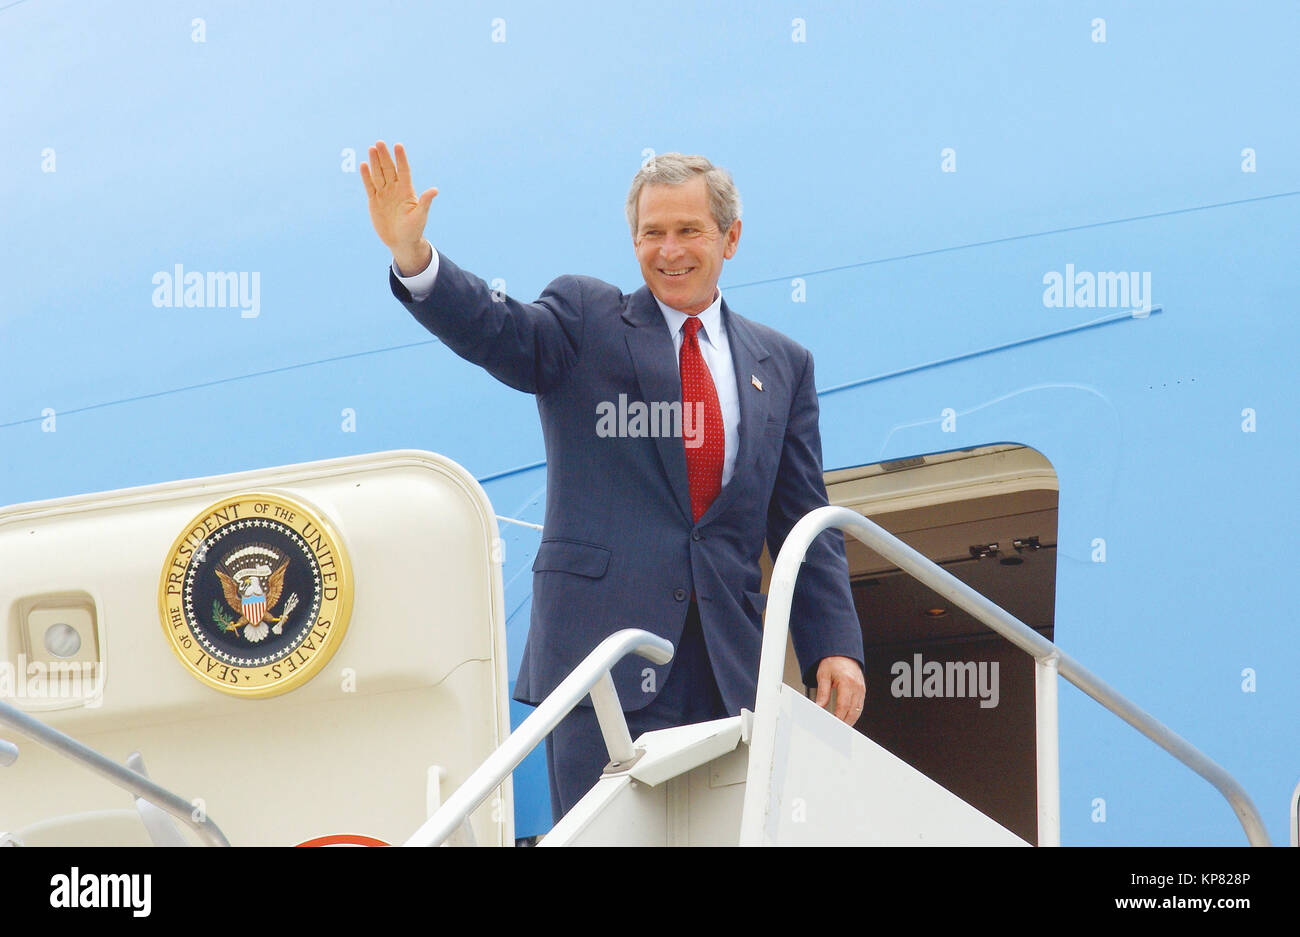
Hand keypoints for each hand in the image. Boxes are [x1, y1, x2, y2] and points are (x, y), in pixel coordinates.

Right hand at [360, 140, 437, 274]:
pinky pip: (370, 186)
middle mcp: (395, 189)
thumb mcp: (420, 216)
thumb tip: (434, 190)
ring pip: (378, 174)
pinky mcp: (374, 201)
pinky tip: (364, 165)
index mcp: (407, 190)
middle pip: (389, 169)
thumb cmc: (414, 230)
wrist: (401, 242)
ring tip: (372, 148)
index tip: (398, 146)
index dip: (401, 159)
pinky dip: (366, 176)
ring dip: (375, 162)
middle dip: (384, 156)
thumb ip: (425, 201)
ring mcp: (384, 194)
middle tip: (380, 142)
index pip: (404, 170)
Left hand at [814, 656, 865, 723]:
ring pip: (858, 710)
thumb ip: (822, 692)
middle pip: (852, 710)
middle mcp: (856, 686)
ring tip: (841, 728)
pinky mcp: (862, 690)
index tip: (833, 724)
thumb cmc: (833, 662)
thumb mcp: (823, 676)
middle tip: (836, 730)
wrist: (842, 653)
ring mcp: (861, 689)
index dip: (838, 717)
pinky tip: (847, 719)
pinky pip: (860, 706)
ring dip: (850, 720)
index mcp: (847, 681)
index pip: (843, 705)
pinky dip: (854, 714)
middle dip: (845, 722)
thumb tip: (819, 706)